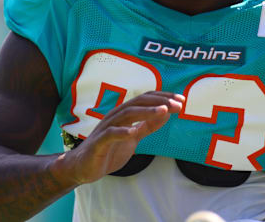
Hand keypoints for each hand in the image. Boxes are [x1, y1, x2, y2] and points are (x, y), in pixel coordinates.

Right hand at [54, 91, 183, 184]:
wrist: (83, 167)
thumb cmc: (108, 150)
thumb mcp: (133, 137)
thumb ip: (147, 126)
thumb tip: (166, 113)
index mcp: (124, 114)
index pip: (145, 99)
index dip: (163, 97)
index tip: (182, 100)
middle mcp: (115, 117)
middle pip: (138, 103)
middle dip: (159, 102)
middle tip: (178, 105)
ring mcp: (106, 128)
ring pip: (126, 114)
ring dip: (145, 112)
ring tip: (163, 111)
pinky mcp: (98, 143)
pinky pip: (110, 134)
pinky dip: (122, 132)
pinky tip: (134, 132)